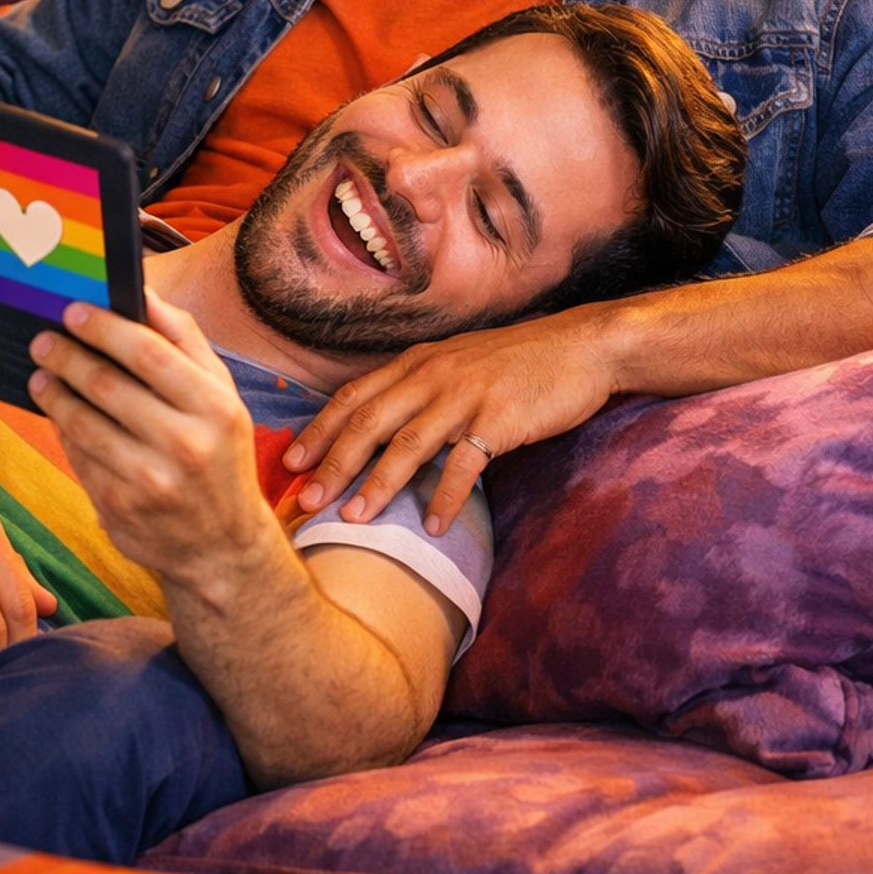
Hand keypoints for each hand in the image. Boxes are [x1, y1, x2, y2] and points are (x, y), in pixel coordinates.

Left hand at [29, 290, 274, 592]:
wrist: (223, 545)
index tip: (72, 310)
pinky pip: (78, 458)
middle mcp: (185, 445)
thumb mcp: (222, 396)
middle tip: (42, 340)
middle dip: (67, 357)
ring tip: (40, 375)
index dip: (103, 328)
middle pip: (107, 386)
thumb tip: (142, 291)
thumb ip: (185, 341)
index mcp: (215, 408)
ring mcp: (150, 482)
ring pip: (83, 424)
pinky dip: (64, 432)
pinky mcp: (119, 509)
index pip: (148, 354)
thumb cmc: (219, 451)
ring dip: (54, 394)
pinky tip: (59, 414)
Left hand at [282, 306, 622, 533]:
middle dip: (333, 463)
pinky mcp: (500, 419)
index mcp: (418, 361)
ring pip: (408, 444)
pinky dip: (446, 498)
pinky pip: (465, 464)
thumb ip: (419, 388)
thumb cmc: (518, 361)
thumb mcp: (457, 362)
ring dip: (378, 485)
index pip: (354, 396)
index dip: (320, 431)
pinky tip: (434, 526)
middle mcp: (434, 374)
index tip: (291, 465)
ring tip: (353, 519)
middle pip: (370, 422)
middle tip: (306, 501)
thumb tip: (378, 429)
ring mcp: (466, 395)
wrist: (582, 347)